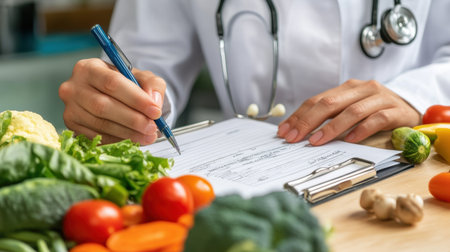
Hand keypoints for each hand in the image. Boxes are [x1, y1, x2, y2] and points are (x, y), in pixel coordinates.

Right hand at [59, 58, 165, 144]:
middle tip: (152, 127)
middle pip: (103, 106)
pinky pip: (96, 137)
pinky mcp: (71, 126)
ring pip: (100, 124)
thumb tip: (154, 101)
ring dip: (127, 133)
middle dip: (132, 119)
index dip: (136, 99)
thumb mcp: (142, 77)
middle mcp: (73, 87)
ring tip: (148, 136)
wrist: (110, 95)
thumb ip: (152, 84)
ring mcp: (70, 108)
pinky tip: (133, 140)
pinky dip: (117, 140)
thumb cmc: (125, 84)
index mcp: (89, 68)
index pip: (112, 83)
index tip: (155, 111)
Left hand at [277, 79, 420, 144]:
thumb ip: (328, 117)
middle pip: (330, 103)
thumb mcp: (349, 110)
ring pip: (352, 111)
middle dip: (309, 121)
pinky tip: (349, 140)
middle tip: (295, 137)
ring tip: (316, 141)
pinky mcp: (396, 111)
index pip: (317, 100)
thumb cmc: (374, 111)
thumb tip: (298, 131)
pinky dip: (361, 130)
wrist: (411, 110)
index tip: (284, 131)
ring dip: (331, 128)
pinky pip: (377, 119)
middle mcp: (362, 89)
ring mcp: (380, 98)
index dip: (299, 116)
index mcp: (346, 88)